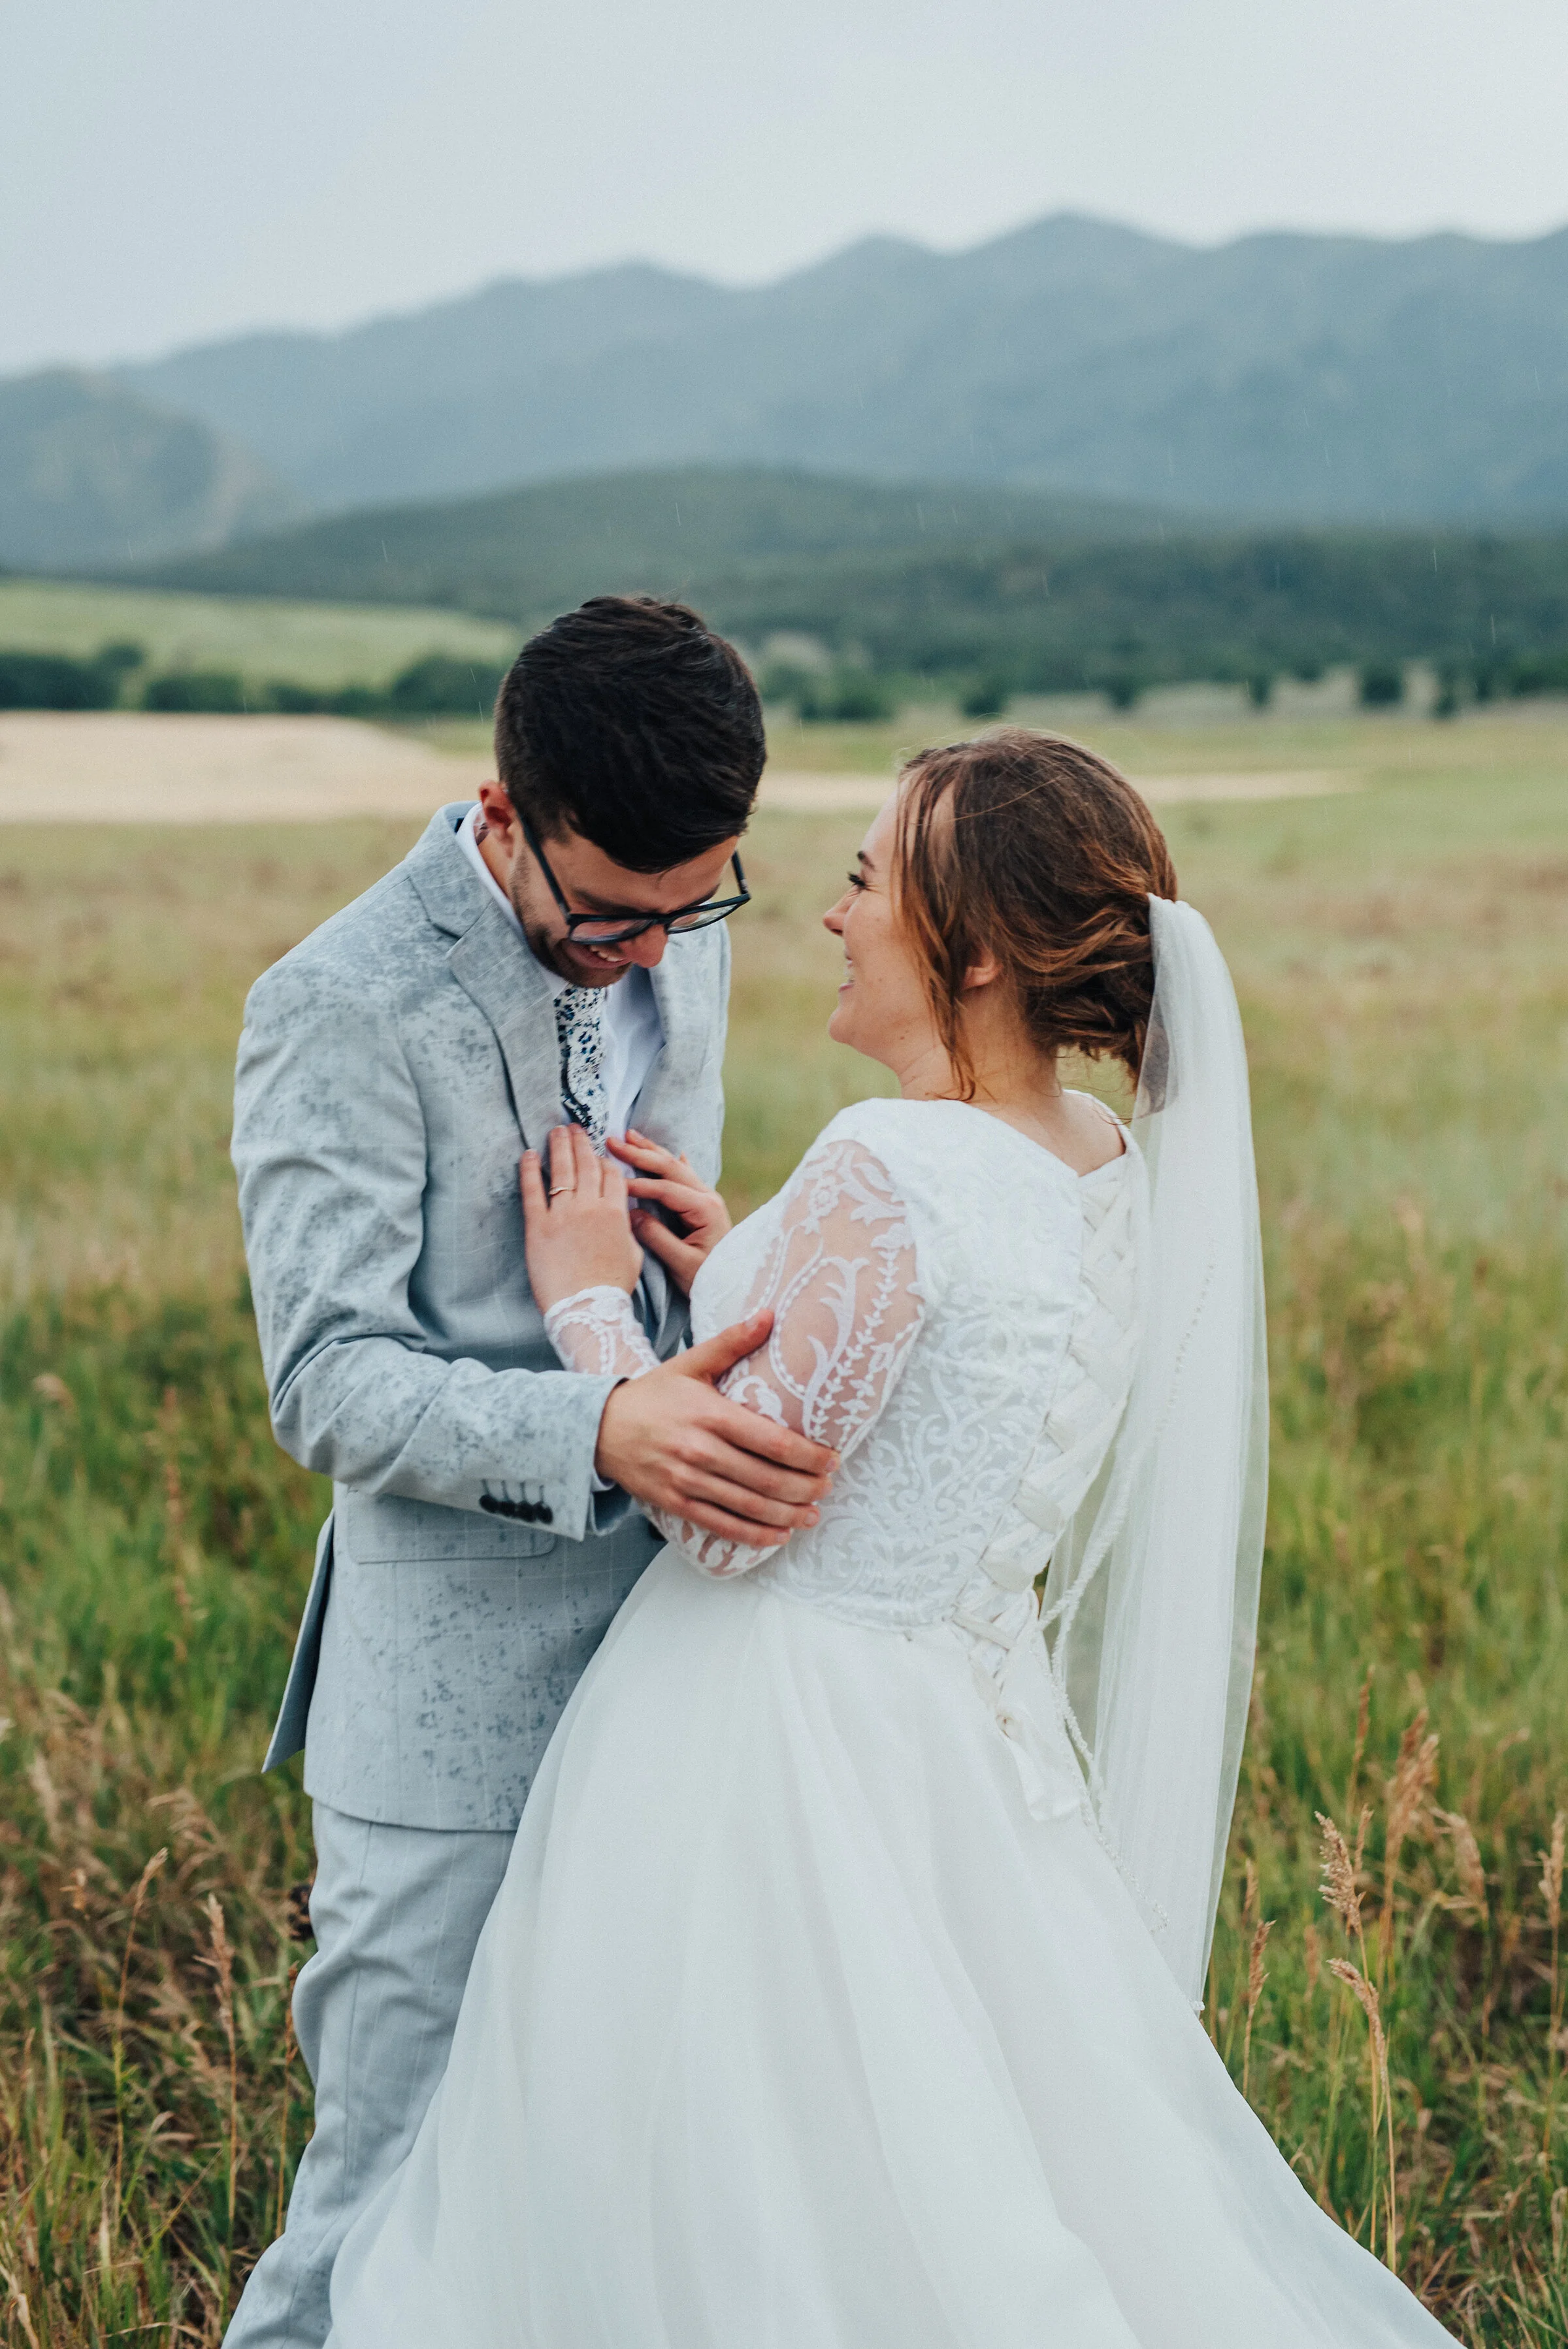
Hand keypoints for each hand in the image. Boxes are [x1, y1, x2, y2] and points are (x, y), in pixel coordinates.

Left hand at [520, 1126, 642, 1315]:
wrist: (586, 1309)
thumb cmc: (612, 1288)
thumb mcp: (634, 1254)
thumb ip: (629, 1229)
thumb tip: (627, 1216)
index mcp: (617, 1213)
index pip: (612, 1174)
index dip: (604, 1160)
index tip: (598, 1153)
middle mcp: (591, 1207)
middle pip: (587, 1164)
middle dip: (581, 1142)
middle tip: (574, 1126)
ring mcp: (563, 1214)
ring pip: (562, 1171)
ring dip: (560, 1146)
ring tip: (556, 1130)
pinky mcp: (538, 1226)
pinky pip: (532, 1190)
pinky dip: (531, 1170)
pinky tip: (530, 1154)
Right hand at [595, 1307, 838, 1545]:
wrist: (598, 1427)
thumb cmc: (653, 1394)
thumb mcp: (690, 1363)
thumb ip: (731, 1342)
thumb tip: (770, 1313)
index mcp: (710, 1414)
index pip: (772, 1441)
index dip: (808, 1455)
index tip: (832, 1458)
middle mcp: (700, 1450)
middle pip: (766, 1478)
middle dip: (805, 1487)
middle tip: (828, 1486)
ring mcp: (687, 1480)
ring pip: (748, 1506)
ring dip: (787, 1514)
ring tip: (813, 1513)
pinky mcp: (675, 1503)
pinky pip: (721, 1524)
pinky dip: (753, 1535)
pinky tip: (779, 1535)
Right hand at [607, 1128, 732, 1294]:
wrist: (735, 1288)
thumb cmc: (709, 1279)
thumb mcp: (681, 1264)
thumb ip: (657, 1238)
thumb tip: (631, 1214)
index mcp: (705, 1209)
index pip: (665, 1189)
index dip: (638, 1184)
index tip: (612, 1182)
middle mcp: (708, 1198)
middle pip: (670, 1168)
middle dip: (640, 1153)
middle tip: (613, 1141)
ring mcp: (707, 1199)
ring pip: (676, 1167)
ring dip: (652, 1151)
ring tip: (630, 1136)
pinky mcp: (704, 1206)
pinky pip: (685, 1178)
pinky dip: (672, 1164)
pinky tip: (674, 1153)